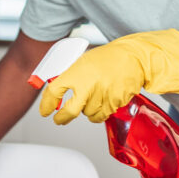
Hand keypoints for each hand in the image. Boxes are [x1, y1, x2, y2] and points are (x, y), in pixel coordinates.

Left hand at [39, 29, 178, 124]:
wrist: (133, 58)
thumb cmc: (108, 58)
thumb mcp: (82, 62)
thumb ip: (69, 77)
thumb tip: (56, 92)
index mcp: (77, 72)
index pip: (54, 91)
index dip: (46, 104)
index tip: (45, 110)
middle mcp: (89, 85)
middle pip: (69, 112)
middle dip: (62, 118)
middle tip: (59, 119)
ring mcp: (102, 96)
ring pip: (87, 114)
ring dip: (86, 110)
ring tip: (92, 96)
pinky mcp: (114, 103)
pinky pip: (101, 115)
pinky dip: (99, 112)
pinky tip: (102, 100)